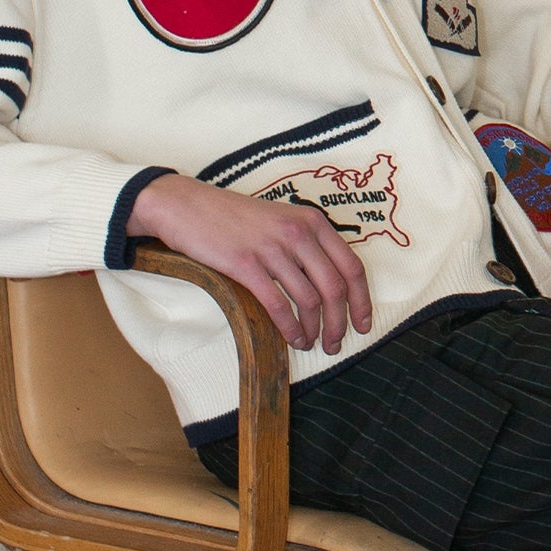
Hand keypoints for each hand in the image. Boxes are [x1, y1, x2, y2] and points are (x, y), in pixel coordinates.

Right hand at [129, 172, 373, 354]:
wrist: (187, 206)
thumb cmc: (234, 218)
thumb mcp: (281, 220)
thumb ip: (307, 245)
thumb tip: (330, 285)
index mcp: (312, 222)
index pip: (352, 267)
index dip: (362, 300)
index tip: (363, 323)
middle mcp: (298, 233)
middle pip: (335, 288)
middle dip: (340, 322)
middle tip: (336, 343)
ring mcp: (272, 248)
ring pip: (309, 300)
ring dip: (315, 329)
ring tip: (312, 344)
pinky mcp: (246, 265)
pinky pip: (278, 305)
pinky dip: (290, 328)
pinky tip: (292, 339)